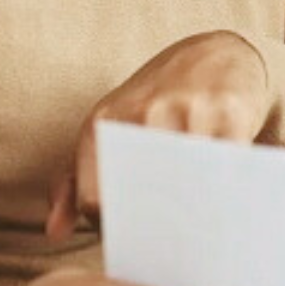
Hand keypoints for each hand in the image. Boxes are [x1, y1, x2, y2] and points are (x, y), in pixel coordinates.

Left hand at [44, 31, 273, 238]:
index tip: (131, 229)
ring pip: (185, 192)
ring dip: (192, 210)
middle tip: (166, 228)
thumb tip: (54, 233)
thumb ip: (72, 181)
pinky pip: (226, 173)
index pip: (95, 201)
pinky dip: (226, 191)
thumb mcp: (105, 129)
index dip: (113, 227)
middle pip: (140, 200)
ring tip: (197, 205)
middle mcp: (141, 115)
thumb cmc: (155, 100)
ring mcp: (186, 113)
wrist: (216, 52)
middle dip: (152, 224)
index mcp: (102, 123)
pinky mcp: (230, 115)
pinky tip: (225, 190)